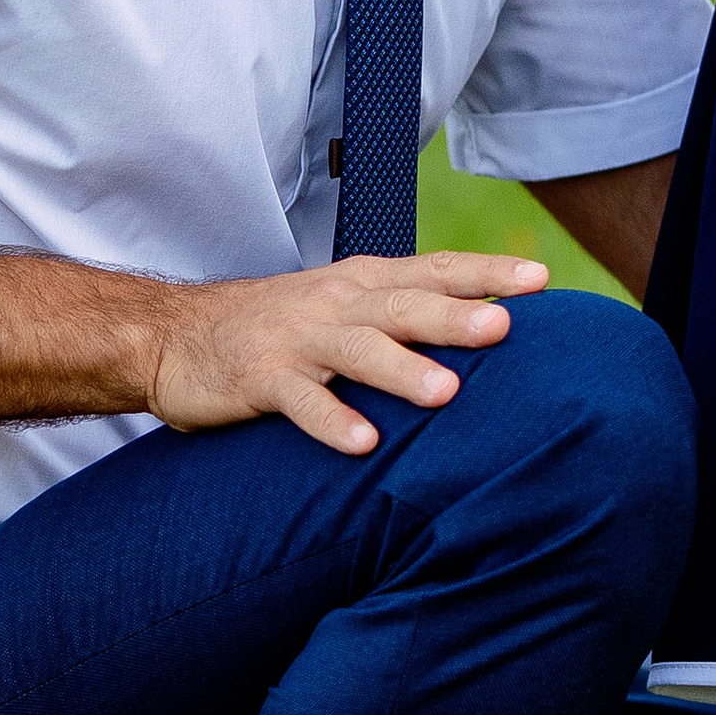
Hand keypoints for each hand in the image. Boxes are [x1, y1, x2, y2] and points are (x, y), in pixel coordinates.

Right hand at [147, 249, 548, 452]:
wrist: (173, 335)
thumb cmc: (278, 326)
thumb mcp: (343, 307)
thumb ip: (404, 314)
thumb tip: (489, 329)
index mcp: (363, 283)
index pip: (434, 270)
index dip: (486, 274)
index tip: (542, 280)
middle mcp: (337, 304)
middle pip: (404, 305)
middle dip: (455, 315)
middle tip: (505, 329)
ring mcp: (298, 339)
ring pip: (358, 350)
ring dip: (402, 369)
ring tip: (447, 392)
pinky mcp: (260, 377)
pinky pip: (301, 401)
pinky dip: (332, 420)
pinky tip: (364, 444)